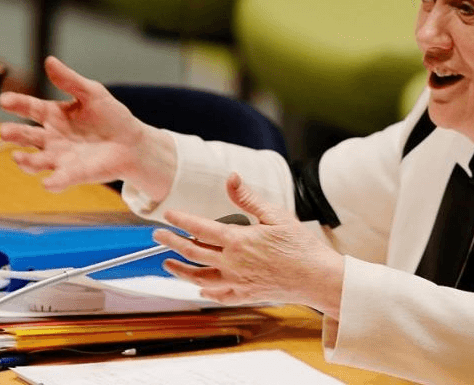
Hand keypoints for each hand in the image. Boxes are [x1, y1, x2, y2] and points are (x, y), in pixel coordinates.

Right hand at [0, 56, 174, 198]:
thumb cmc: (111, 116)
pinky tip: (48, 182)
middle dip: (13, 134)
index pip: (29, 107)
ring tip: (19, 157)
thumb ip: (70, 80)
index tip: (5, 100)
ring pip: (35, 161)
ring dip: (26, 161)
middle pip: (25, 136)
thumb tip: (49, 60)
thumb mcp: (93, 94)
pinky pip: (59, 180)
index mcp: (52, 115)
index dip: (16, 103)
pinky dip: (53, 182)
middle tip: (5, 131)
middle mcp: (50, 138)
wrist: (133, 142)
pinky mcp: (74, 174)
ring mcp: (60, 157)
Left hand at [155, 173, 344, 318]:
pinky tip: (198, 287)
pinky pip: (217, 294)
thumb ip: (248, 198)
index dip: (181, 220)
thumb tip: (231, 178)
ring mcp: (237, 281)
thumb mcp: (276, 215)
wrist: (316, 277)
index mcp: (238, 240)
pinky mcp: (245, 295)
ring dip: (180, 270)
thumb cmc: (300, 245)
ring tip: (167, 263)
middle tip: (157, 236)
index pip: (200, 228)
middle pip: (192, 252)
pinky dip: (204, 290)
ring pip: (198, 277)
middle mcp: (232, 263)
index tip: (168, 215)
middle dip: (170, 243)